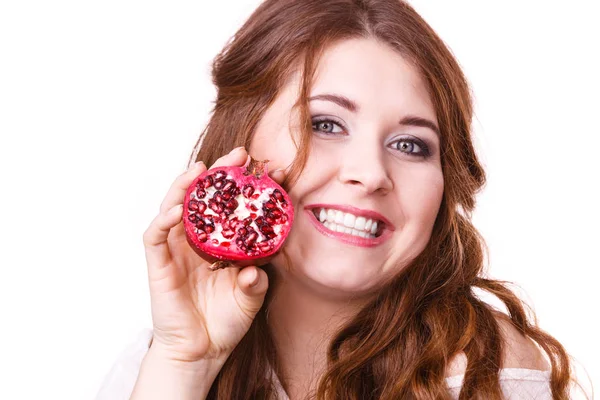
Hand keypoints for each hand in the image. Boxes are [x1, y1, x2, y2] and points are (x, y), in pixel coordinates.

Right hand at [142, 147, 280, 362]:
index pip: (230, 206)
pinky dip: (162, 220)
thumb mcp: (250, 297)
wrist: (201, 352)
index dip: (245, 187)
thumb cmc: (225, 322)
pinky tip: (176, 209)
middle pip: (202, 197)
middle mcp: (196, 241)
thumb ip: (255, 282)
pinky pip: (155, 237)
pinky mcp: (159, 264)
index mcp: (219, 243)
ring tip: (202, 170)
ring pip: (173, 207)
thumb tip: (257, 268)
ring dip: (184, 186)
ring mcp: (176, 250)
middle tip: (238, 155)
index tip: (270, 170)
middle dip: (217, 174)